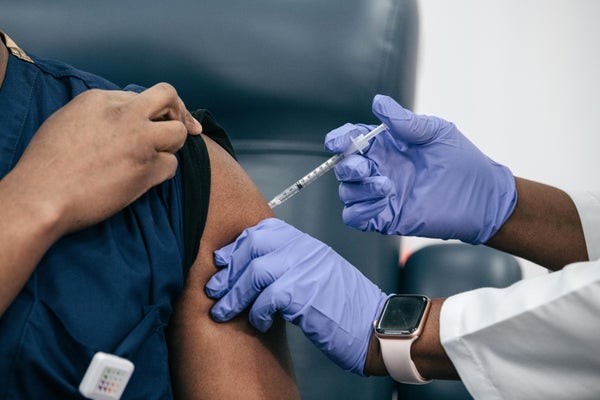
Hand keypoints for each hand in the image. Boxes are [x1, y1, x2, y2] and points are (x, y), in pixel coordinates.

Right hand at [5, 83, 201, 234]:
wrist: (43, 196)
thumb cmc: (48, 164)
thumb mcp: (68, 120)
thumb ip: (100, 113)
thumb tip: (124, 115)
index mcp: (102, 99)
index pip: (140, 97)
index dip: (147, 112)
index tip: (150, 123)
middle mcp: (125, 115)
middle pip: (169, 96)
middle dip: (180, 111)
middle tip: (187, 127)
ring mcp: (140, 141)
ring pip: (179, 132)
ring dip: (172, 145)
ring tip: (155, 157)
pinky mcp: (147, 169)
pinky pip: (172, 166)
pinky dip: (162, 173)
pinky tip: (145, 179)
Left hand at [206, 218, 388, 374]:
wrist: (377, 326)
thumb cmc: (347, 308)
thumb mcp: (319, 275)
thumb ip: (291, 266)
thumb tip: (253, 273)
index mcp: (308, 244)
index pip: (264, 229)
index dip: (237, 246)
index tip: (223, 263)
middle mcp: (306, 250)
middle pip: (253, 244)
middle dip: (229, 268)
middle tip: (215, 289)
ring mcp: (307, 269)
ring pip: (255, 271)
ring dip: (233, 295)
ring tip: (223, 312)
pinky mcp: (306, 294)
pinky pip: (267, 298)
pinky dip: (256, 312)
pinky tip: (258, 322)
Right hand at [324, 95, 516, 243]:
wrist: (482, 198)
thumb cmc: (463, 162)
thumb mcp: (436, 133)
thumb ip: (405, 122)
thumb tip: (379, 102)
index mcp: (386, 146)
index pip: (352, 140)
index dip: (340, 139)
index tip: (337, 142)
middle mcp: (380, 169)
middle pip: (344, 168)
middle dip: (347, 166)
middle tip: (366, 167)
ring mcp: (382, 195)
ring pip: (347, 192)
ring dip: (358, 189)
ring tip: (385, 186)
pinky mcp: (386, 217)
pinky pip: (355, 217)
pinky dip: (359, 211)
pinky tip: (381, 202)